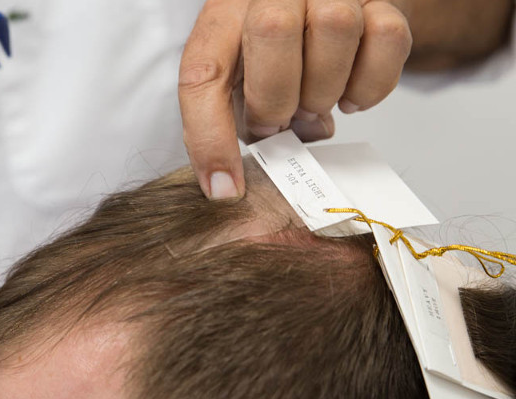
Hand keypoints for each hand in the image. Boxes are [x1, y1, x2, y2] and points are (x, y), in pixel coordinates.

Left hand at [180, 0, 411, 198]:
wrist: (326, 8)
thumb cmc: (273, 50)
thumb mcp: (238, 77)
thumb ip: (237, 116)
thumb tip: (243, 175)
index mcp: (223, 14)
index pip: (202, 72)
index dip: (209, 138)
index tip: (225, 188)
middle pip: (272, 32)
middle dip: (276, 99)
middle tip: (280, 123)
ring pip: (335, 28)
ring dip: (324, 90)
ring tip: (313, 105)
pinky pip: (388, 37)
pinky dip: (370, 84)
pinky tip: (350, 94)